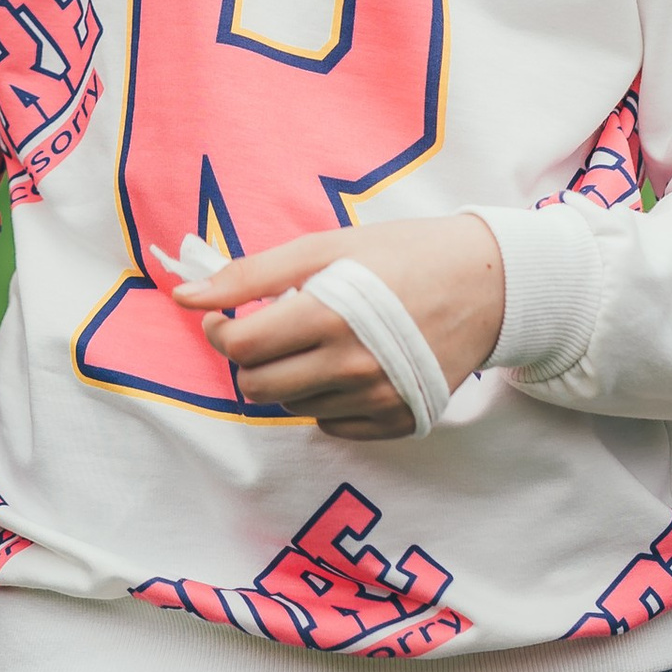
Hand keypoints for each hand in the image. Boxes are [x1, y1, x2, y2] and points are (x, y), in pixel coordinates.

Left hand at [174, 217, 505, 439]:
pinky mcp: (399, 421)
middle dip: (250, 359)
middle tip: (269, 330)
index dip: (219, 331)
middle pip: (258, 388)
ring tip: (316, 340)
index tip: (224, 316)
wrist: (487, 284)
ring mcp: (378, 399)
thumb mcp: (324, 247)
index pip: (240, 349)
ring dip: (288, 377)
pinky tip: (347, 363)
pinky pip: (332, 424)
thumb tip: (184, 297)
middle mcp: (353, 366)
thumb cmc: (401, 254)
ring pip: (292, 408)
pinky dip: (326, 398)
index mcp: (329, 316)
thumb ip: (250, 275)